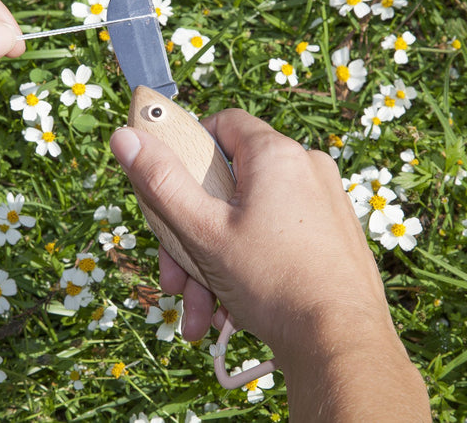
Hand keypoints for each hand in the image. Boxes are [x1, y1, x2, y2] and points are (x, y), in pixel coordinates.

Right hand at [110, 109, 398, 360]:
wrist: (341, 343)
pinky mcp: (332, 237)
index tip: (169, 183)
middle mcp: (306, 169)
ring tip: (201, 310)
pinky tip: (230, 312)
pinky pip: (276, 240)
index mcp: (276, 155)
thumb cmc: (273, 282)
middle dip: (191, 234)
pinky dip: (248, 269)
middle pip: (229, 186)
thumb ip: (161, 181)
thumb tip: (124, 135)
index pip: (224, 123)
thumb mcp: (203, 231)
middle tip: (174, 275)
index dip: (189, 148)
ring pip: (248, 221)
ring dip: (213, 264)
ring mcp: (324, 204)